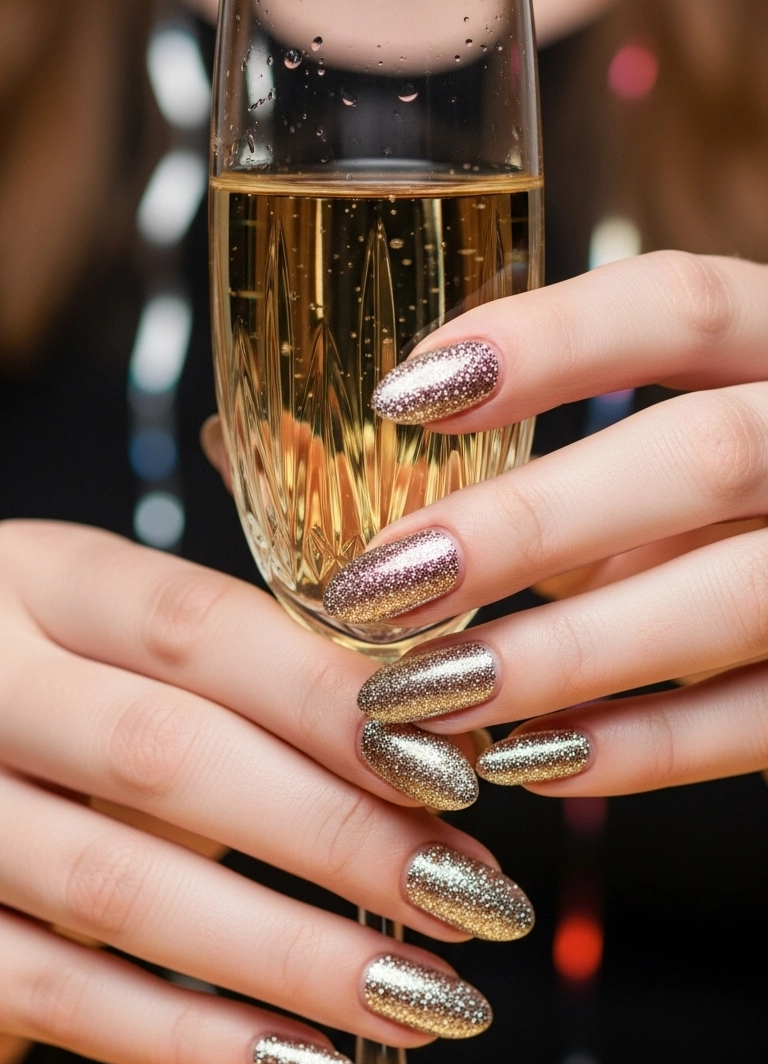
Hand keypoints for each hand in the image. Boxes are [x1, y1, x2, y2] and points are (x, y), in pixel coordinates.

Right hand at [0, 521, 533, 1063]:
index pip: (196, 628)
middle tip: (469, 896)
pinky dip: (185, 1041)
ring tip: (422, 997)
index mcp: (41, 580)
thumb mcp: (111, 625)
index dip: (327, 701)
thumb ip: (239, 661)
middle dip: (337, 836)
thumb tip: (433, 735)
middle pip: (164, 756)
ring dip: (289, 956)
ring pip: (117, 889)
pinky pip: (53, 995)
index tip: (453, 773)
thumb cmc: (51, 677)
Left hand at [331, 251, 767, 795]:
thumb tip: (241, 445)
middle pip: (702, 455)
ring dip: (567, 651)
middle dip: (530, 525)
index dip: (549, 340)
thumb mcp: (633, 463)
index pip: (680, 305)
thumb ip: (494, 454)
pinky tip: (525, 758)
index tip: (402, 395)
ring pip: (734, 595)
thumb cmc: (706, 518)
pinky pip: (759, 720)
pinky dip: (641, 747)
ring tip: (428, 692)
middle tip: (380, 586)